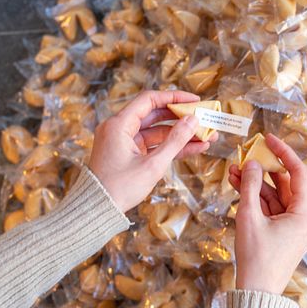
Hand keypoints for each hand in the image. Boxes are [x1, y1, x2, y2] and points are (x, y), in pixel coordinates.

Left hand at [89, 90, 216, 211]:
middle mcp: (120, 129)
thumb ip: (175, 141)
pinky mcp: (130, 154)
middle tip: (204, 119)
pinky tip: (195, 147)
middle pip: (156, 115)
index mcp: (119, 125)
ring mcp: (125, 142)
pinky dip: (172, 146)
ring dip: (181, 135)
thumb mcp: (152, 165)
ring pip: (158, 131)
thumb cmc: (120, 188)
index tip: (195, 100)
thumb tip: (194, 121)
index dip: (174, 98)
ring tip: (207, 137)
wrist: (100, 210)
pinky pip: (154, 145)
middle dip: (182, 118)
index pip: (149, 100)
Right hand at [229, 134, 306, 293]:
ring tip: (234, 170)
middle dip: (263, 170)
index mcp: (305, 214)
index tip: (268, 139)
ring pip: (276, 197)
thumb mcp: (249, 217)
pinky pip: (272, 210)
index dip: (283, 153)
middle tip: (245, 155)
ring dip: (256, 184)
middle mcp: (305, 219)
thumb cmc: (256, 258)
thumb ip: (249, 186)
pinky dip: (257, 199)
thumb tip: (251, 163)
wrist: (257, 293)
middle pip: (285, 184)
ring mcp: (295, 227)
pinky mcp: (284, 234)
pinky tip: (238, 185)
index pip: (298, 173)